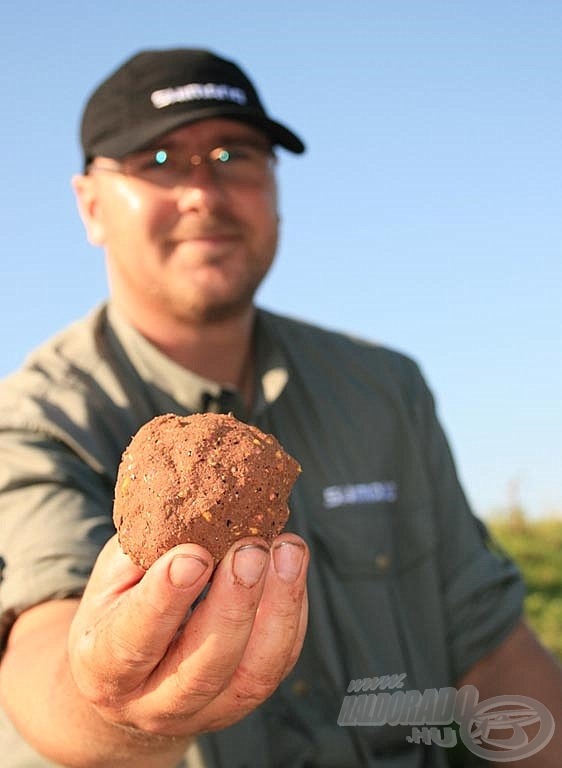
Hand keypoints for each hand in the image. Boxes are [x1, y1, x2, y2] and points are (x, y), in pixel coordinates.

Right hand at [68, 532, 307, 739]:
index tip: (194, 556)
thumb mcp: (113, 577)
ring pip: (253, 675)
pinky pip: (280, 661)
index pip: (133, 642)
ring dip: (279, 608)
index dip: (164, 600)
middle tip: (251, 550)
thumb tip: (193, 509)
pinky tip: (292, 564)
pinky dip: (292, 610)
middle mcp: (155, 704)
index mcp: (105, 671)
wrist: (131, 672)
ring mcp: (207, 711)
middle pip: (203, 668)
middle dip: (233, 605)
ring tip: (289, 550)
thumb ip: (145, 552)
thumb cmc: (120, 608)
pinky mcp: (245, 699)